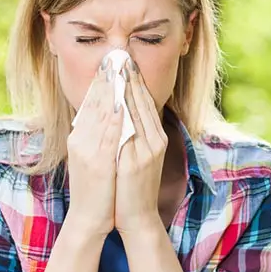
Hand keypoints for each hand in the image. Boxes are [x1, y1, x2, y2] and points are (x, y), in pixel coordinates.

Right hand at [65, 56, 122, 236]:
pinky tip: (120, 103)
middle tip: (114, 56)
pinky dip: (113, 117)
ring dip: (110, 90)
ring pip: (100, 114)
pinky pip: (108, 135)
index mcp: (79, 137)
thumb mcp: (92, 157)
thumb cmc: (96, 189)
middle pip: (94, 103)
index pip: (90, 103)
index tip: (109, 62)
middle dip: (105, 79)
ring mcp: (88, 151)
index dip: (100, 81)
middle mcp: (80, 140)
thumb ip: (96, 136)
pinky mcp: (98, 163)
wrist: (89, 219)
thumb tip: (105, 115)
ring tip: (118, 70)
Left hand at [115, 58, 167, 233]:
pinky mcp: (138, 161)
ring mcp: (147, 151)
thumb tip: (122, 112)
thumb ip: (133, 134)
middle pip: (142, 102)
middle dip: (131, 78)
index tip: (125, 61)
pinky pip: (130, 131)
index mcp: (155, 138)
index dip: (135, 80)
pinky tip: (115, 99)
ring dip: (126, 89)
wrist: (137, 216)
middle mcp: (155, 140)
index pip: (144, 102)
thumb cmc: (132, 187)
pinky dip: (123, 113)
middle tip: (121, 55)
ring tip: (116, 68)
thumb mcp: (137, 156)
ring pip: (137, 112)